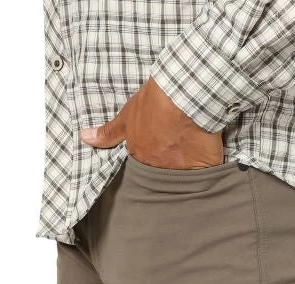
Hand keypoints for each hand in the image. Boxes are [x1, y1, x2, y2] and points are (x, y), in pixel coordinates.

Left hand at [80, 78, 224, 168]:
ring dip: (189, 171)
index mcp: (142, 158)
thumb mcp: (127, 115)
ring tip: (194, 155)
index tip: (160, 149)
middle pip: (166, 175)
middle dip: (170, 169)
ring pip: (186, 178)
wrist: (183, 95)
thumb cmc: (154, 102)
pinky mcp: (205, 168)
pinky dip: (209, 170)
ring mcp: (183, 172)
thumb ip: (109, 133)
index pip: (147, 168)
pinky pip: (207, 175)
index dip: (154, 158)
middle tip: (177, 152)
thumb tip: (85, 139)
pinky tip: (210, 161)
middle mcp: (161, 170)